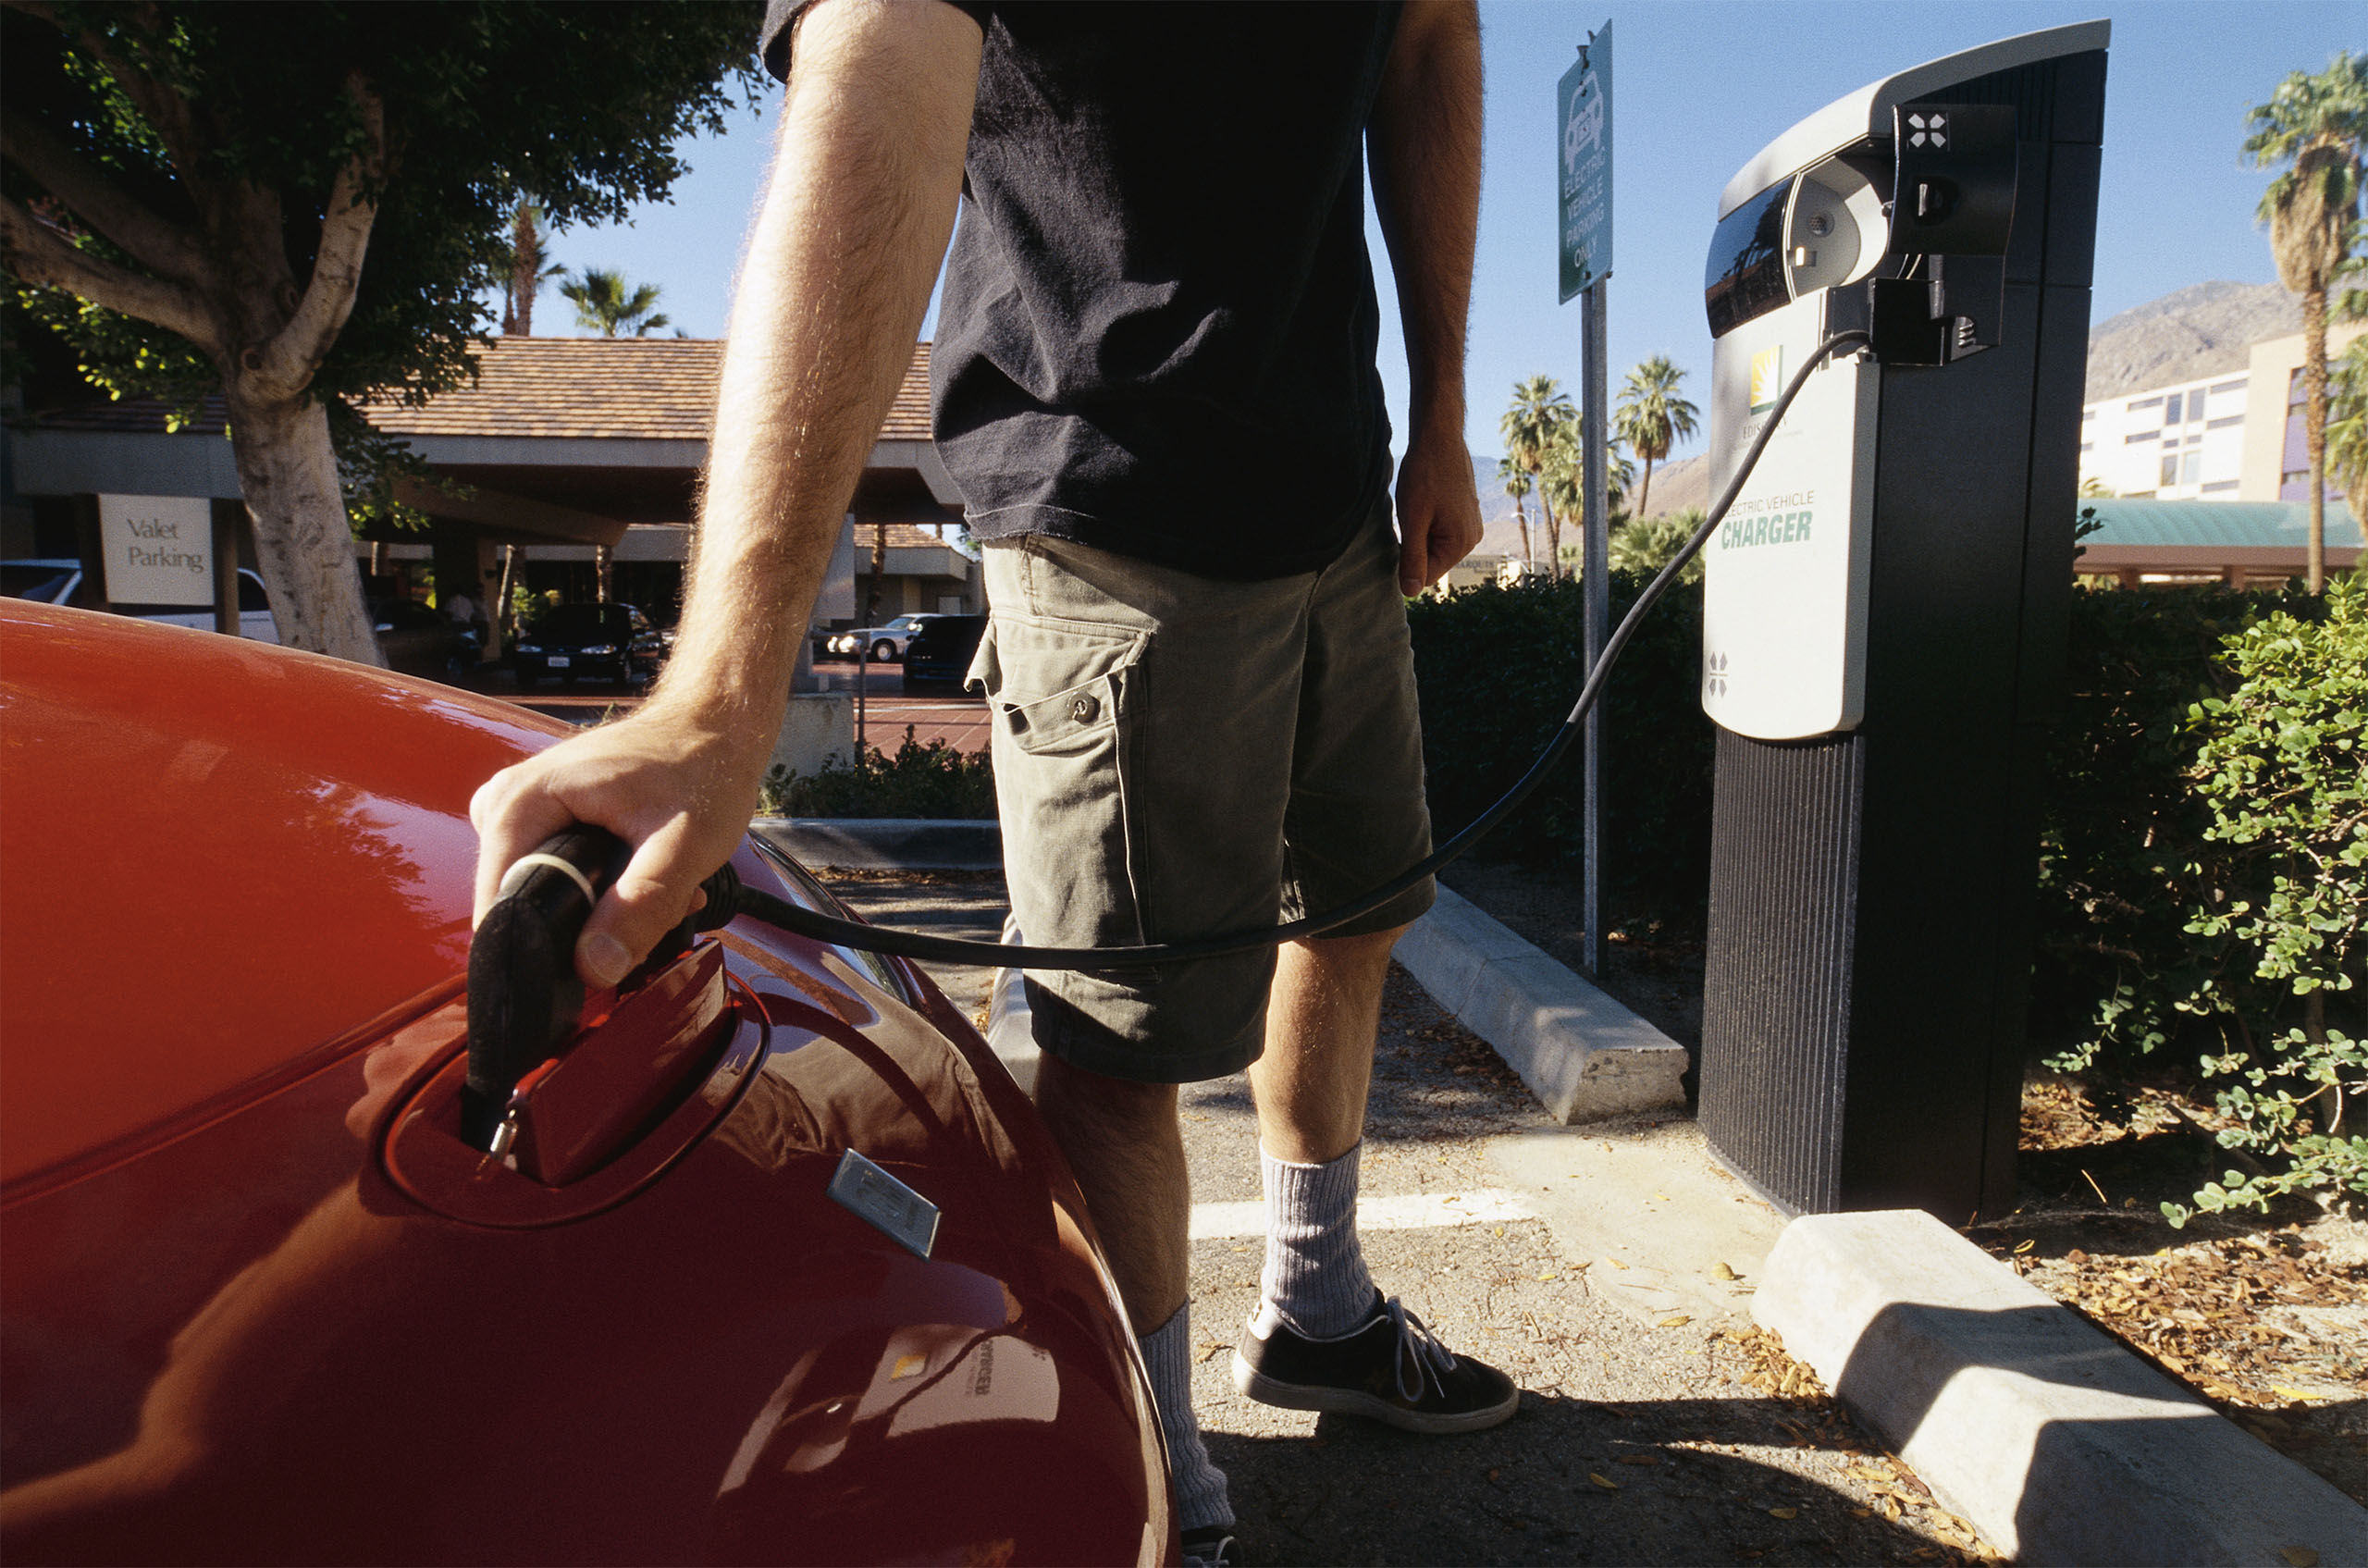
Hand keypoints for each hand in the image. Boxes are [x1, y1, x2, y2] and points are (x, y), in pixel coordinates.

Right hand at [469, 704, 768, 987]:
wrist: (715, 725)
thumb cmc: (701, 768)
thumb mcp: (682, 846)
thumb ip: (641, 907)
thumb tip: (594, 967)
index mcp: (520, 802)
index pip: (500, 906)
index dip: (543, 948)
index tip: (597, 959)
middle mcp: (505, 803)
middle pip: (524, 904)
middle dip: (587, 923)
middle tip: (652, 902)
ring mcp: (522, 809)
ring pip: (546, 894)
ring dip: (604, 906)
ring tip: (657, 879)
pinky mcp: (543, 817)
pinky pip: (558, 874)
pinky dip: (606, 886)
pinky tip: (646, 873)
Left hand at [1394, 426, 1483, 594]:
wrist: (1440, 437)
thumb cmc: (1425, 475)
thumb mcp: (1412, 520)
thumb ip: (1412, 558)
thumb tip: (1410, 592)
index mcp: (1461, 544)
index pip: (1427, 576)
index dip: (1407, 561)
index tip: (1401, 534)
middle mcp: (1472, 539)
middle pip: (1432, 561)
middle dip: (1415, 545)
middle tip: (1410, 516)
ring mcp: (1471, 526)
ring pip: (1435, 545)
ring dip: (1420, 532)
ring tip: (1418, 506)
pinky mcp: (1466, 514)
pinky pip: (1442, 531)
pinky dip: (1428, 522)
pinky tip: (1425, 501)